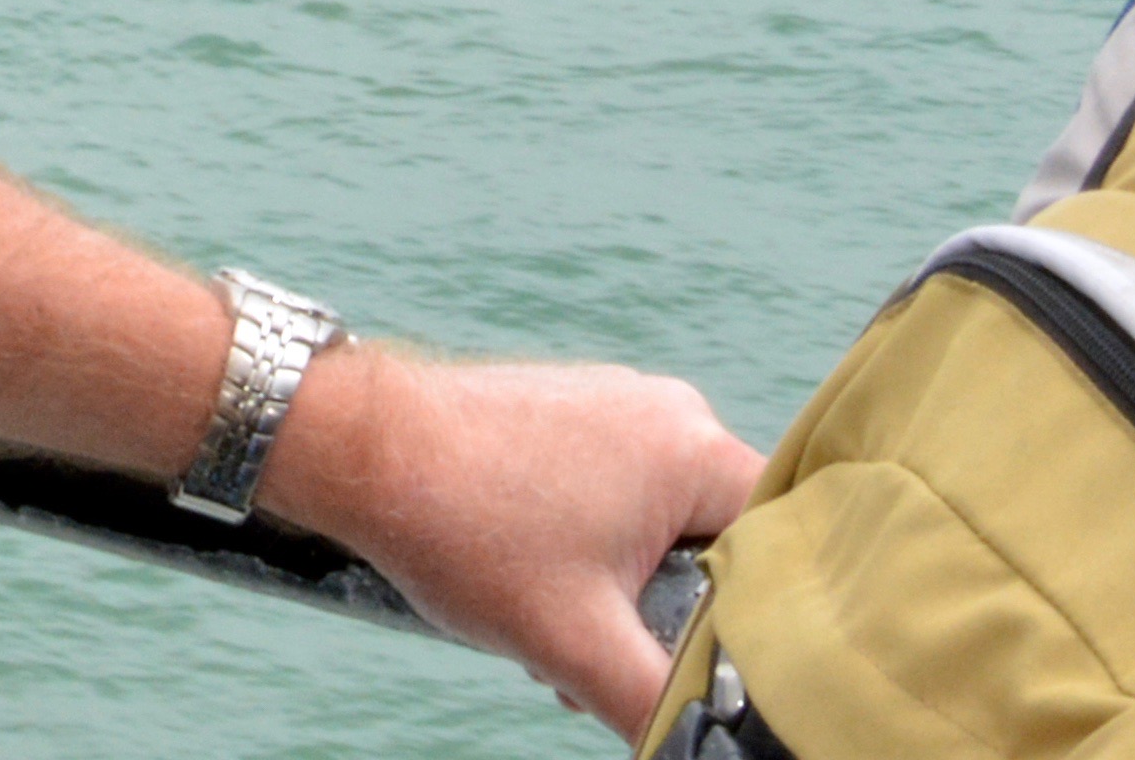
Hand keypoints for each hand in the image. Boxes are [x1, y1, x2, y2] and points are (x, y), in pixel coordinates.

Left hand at [289, 345, 763, 732]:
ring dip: (621, 597)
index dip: (753, 618)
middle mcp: (667, 412)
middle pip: (714, 544)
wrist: (355, 450)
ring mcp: (614, 407)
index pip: (778, 548)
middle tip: (608, 657)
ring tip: (557, 632)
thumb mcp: (577, 642)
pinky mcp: (567, 417)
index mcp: (693, 446)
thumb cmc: (462, 527)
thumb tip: (706, 742)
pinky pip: (614, 501)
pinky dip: (589, 559)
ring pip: (656, 531)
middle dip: (667, 616)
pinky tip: (535, 593)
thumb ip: (661, 700)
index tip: (703, 658)